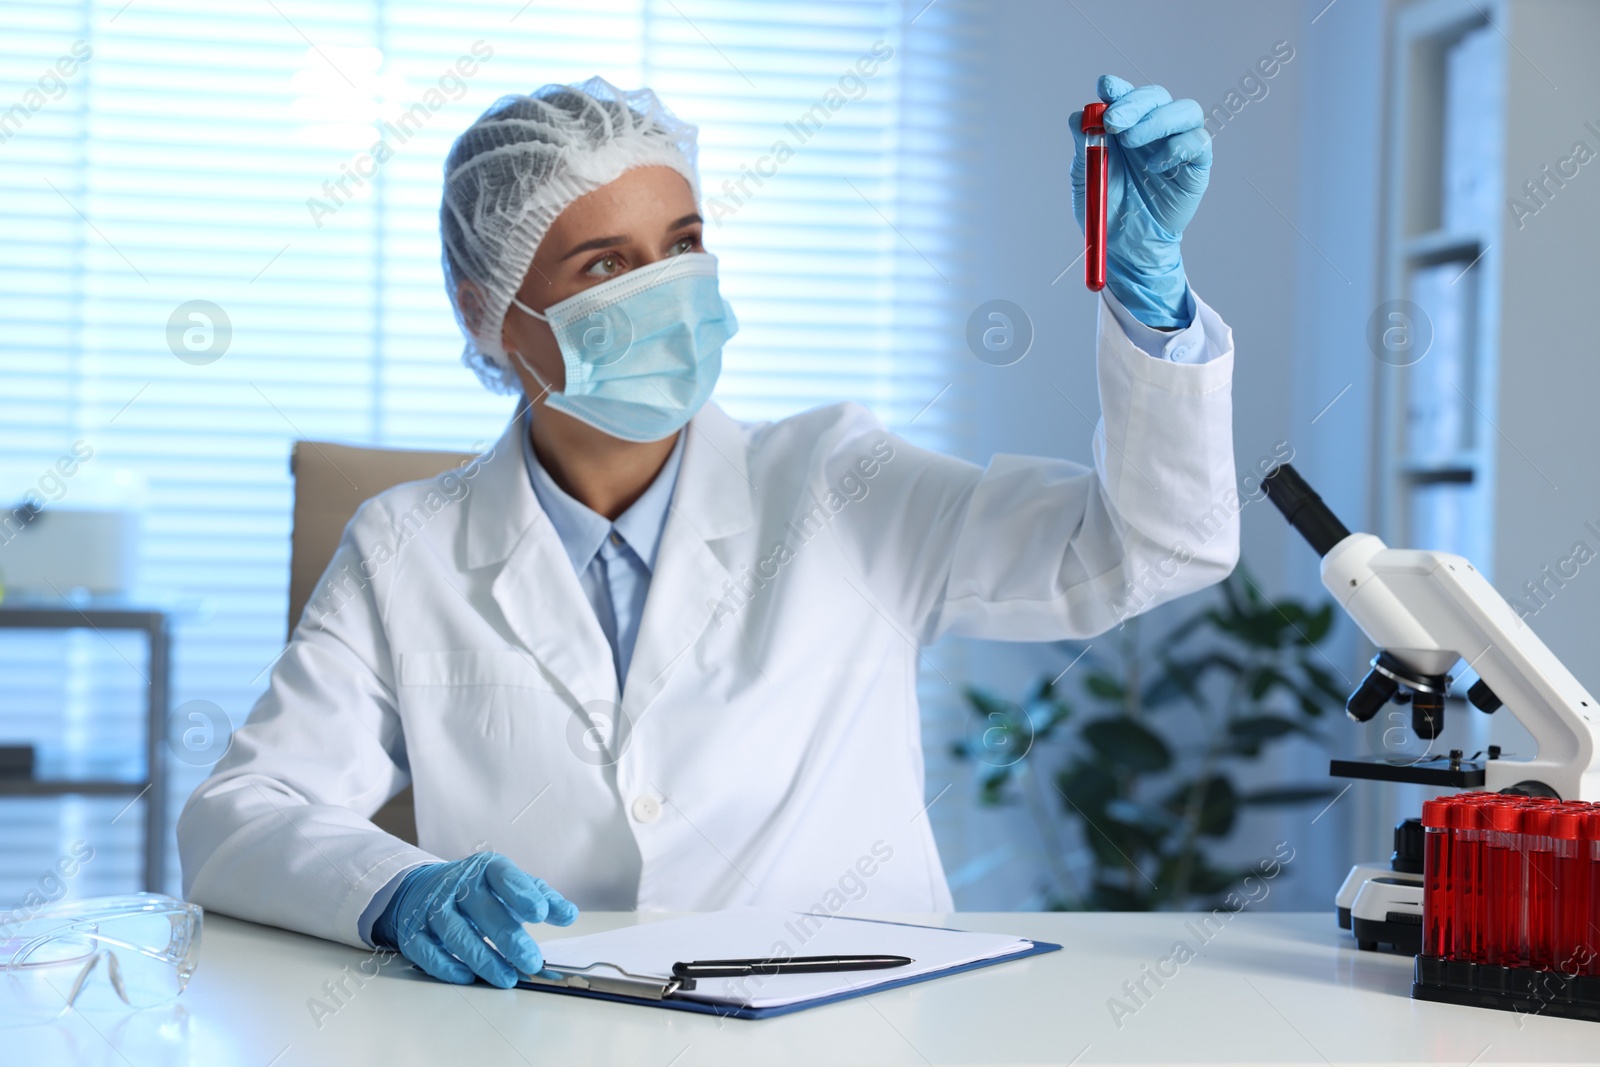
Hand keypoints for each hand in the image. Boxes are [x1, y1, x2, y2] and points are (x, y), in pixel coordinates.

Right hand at [372, 852, 578, 987]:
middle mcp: (457, 885)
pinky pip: (429, 952)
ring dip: (483, 958)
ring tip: (507, 978)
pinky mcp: (414, 932)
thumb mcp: (510, 886)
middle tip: (531, 961)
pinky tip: (468, 977)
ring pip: (457, 935)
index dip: (522, 894)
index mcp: (485, 869)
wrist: (423, 889)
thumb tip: (569, 914)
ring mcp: (433, 908)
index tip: (540, 914)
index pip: (504, 877)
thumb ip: (541, 897)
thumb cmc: (478, 891)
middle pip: (484, 911)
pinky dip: (448, 966)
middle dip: (509, 938)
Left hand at [1070, 74, 1211, 328]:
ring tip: (1130, 142)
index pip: (1127, 96)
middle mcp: (1154, 130)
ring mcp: (1178, 144)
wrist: (1126, 248)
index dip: (1119, 88)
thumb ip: (1083, 147)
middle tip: (1113, 122)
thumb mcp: (1086, 180)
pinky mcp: (1196, 164)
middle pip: (1156, 96)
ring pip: (1185, 110)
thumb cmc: (1106, 212)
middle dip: (1134, 103)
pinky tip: (1155, 167)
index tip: (1105, 87)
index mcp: (1126, 128)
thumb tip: (1076, 117)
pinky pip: (1198, 141)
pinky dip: (1176, 147)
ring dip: (1156, 120)